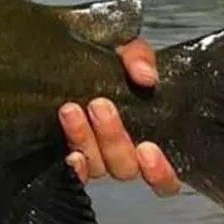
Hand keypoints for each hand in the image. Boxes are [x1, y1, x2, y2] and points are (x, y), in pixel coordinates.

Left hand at [58, 38, 181, 196]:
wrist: (61, 48)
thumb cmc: (100, 57)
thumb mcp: (124, 48)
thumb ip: (139, 57)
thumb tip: (146, 76)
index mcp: (143, 133)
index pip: (163, 176)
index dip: (160, 172)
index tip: (149, 147)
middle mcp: (118, 152)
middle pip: (124, 166)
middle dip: (113, 136)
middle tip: (99, 104)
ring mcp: (91, 157)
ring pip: (96, 166)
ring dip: (85, 139)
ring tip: (71, 109)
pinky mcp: (63, 157)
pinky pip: (72, 174)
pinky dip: (74, 167)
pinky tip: (70, 154)